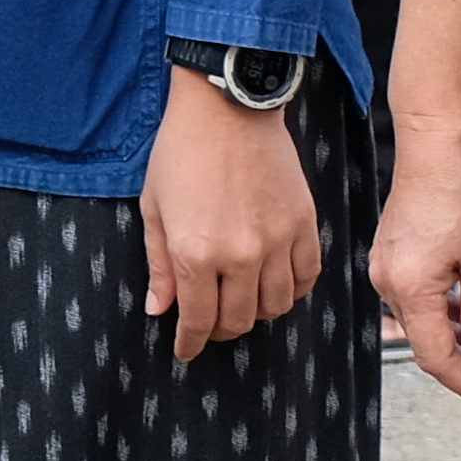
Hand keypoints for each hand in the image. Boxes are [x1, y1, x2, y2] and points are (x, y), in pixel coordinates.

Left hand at [138, 69, 320, 360]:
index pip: (196, 319)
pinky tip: (274, 287)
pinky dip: (292, 292)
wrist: (228, 109)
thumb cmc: (181, 153)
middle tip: (208, 326)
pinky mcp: (304, 227)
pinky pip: (306, 279)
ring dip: (255, 315)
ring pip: (275, 307)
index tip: (184, 351)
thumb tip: (160, 309)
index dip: (189, 342)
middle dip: (219, 331)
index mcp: (196, 252)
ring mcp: (278, 243)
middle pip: (238, 320)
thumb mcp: (153, 208)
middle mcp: (240, 256)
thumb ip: (159, 264)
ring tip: (239, 305)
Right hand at [372, 108, 460, 406]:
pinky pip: (418, 297)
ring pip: (423, 321)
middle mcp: (386, 279)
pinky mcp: (393, 251)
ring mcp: (386, 264)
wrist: (437, 139)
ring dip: (459, 339)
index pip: (435, 359)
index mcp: (406, 286)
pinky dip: (446, 313)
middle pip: (426, 343)